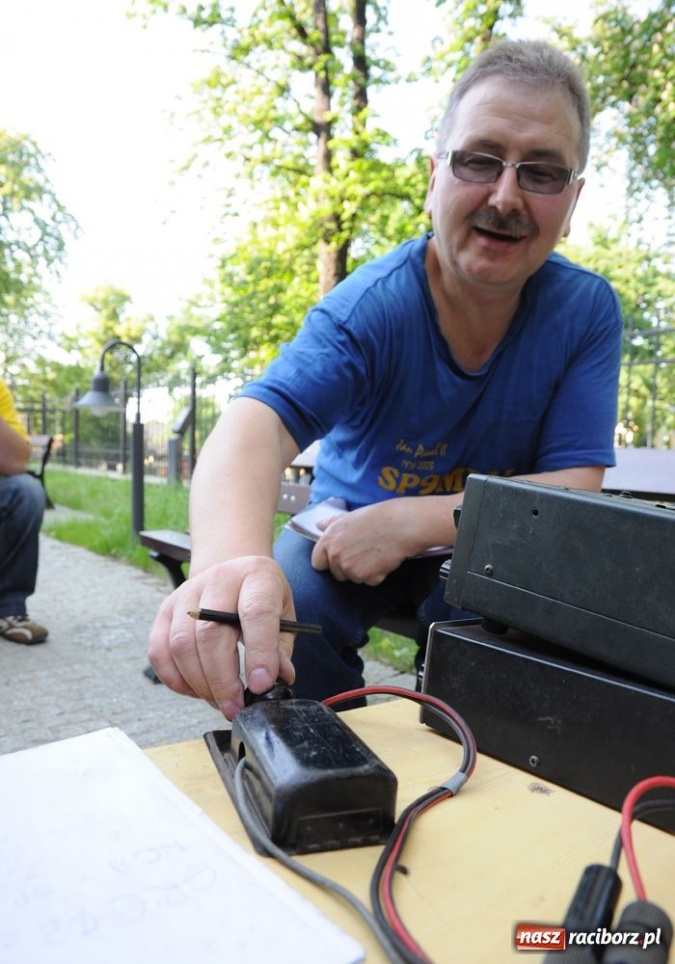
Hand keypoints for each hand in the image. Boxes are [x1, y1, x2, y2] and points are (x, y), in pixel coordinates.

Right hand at [147, 556, 295, 719]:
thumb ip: (281, 648)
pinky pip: (159, 651)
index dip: (259, 653)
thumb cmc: (260, 598)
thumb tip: (279, 679)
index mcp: (256, 576)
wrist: (231, 572)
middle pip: (210, 634)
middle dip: (222, 680)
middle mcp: (218, 579)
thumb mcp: (284, 614)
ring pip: (182, 645)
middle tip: (235, 708)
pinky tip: (196, 690)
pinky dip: (175, 679)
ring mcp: (186, 593)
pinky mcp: (165, 610)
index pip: (256, 613)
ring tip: (219, 702)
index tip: (260, 686)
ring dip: (199, 684)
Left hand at [310, 501, 412, 584]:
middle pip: (336, 574)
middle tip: (364, 552)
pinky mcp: (366, 577)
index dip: (328, 561)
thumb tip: (318, 525)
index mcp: (328, 539)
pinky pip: (370, 581)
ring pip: (354, 578)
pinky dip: (377, 574)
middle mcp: (335, 555)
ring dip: (364, 571)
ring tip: (375, 552)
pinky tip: (383, 559)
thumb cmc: (377, 517)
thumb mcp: (350, 516)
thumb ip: (332, 523)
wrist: (401, 525)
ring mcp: (350, 568)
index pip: (317, 562)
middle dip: (348, 567)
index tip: (340, 557)